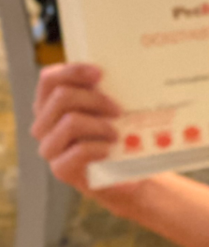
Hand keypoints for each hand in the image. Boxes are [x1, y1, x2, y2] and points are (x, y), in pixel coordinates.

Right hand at [31, 63, 136, 197]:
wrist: (125, 175)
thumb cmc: (115, 136)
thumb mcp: (109, 111)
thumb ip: (105, 92)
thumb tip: (125, 72)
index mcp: (50, 104)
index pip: (49, 79)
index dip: (73, 71)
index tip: (100, 73)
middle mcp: (44, 124)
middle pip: (61, 97)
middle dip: (94, 99)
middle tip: (118, 109)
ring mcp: (50, 147)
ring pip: (70, 122)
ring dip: (99, 124)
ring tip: (117, 133)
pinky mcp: (61, 169)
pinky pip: (79, 150)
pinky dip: (98, 147)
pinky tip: (110, 150)